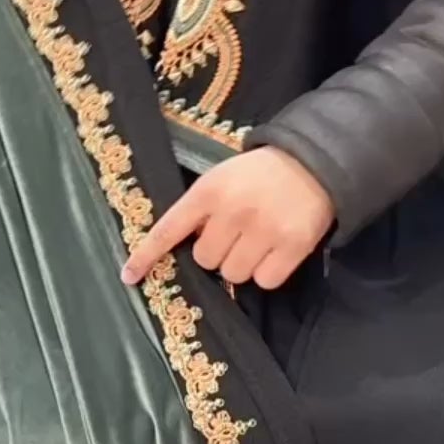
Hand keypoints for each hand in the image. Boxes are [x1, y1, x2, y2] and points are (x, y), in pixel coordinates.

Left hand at [122, 148, 333, 291]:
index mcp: (209, 191)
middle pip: (204, 260)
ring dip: (241, 263)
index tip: (129, 276)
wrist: (313, 162)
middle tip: (234, 233)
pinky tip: (274, 250)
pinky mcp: (293, 246)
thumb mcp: (221, 177)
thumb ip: (200, 208)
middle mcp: (234, 211)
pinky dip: (267, 273)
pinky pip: (265, 281)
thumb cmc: (259, 174)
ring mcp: (264, 230)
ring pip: (234, 274)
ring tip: (256, 239)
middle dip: (215, 251)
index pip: (168, 229)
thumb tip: (180, 246)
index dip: (147, 255)